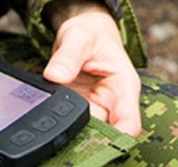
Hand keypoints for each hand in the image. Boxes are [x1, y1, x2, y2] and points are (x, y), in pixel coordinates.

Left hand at [41, 0, 142, 136]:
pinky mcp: (78, 109)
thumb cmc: (92, 33)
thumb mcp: (80, 37)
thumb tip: (55, 76)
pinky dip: (59, 121)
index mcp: (124, 87)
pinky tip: (48, 116)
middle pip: (104, 134)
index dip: (117, 140)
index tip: (97, 145)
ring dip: (71, 130)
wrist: (84, 32)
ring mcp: (94, 108)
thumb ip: (68, 56)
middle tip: (64, 132)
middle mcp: (112, 103)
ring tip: (54, 121)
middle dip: (86, 139)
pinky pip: (70, 122)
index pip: (129, 123)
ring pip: (85, 132)